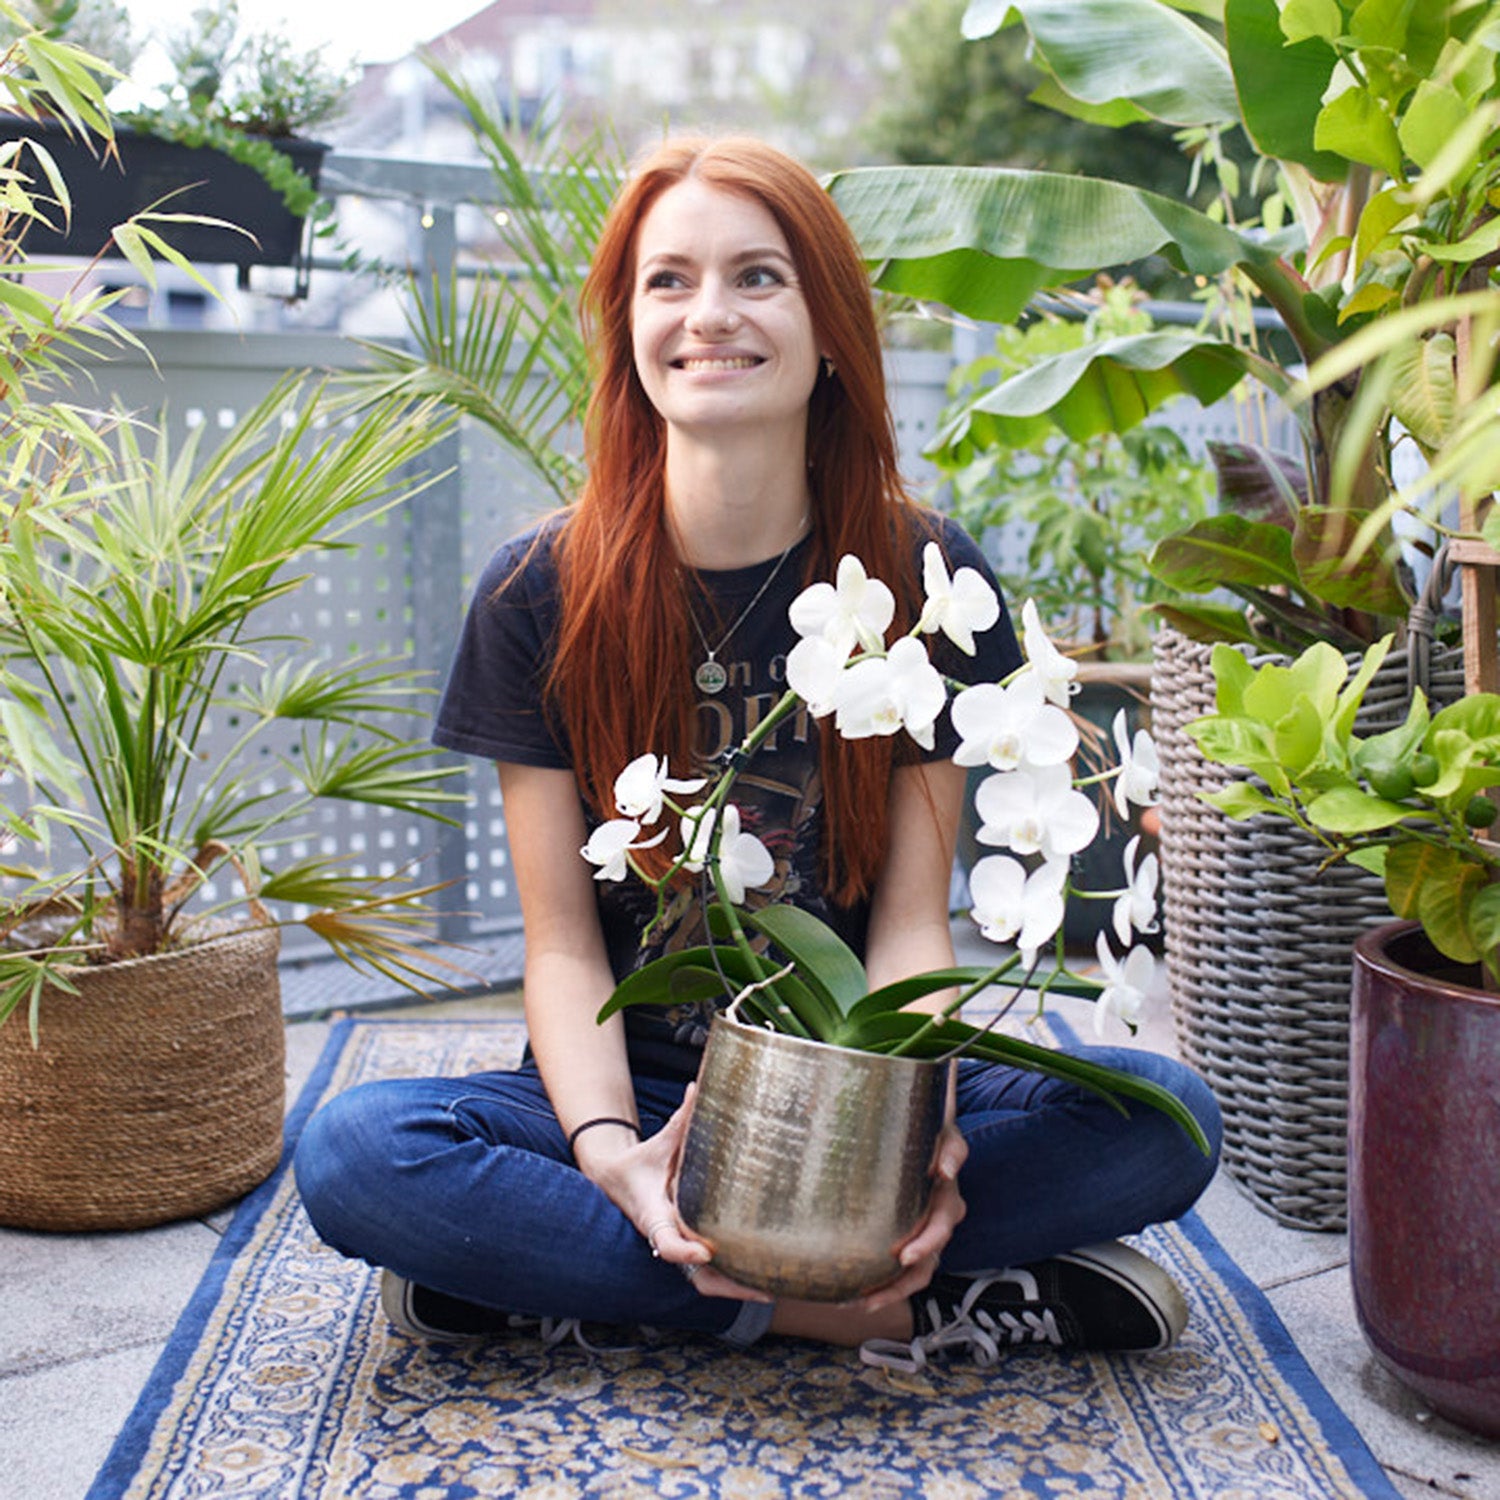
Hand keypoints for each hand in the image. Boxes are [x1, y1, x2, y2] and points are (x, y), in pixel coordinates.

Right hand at [590, 1085, 771, 1303]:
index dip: (683, 1251)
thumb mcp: (657, 1144)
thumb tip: (697, 1087)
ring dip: (736, 1289)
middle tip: (764, 1287)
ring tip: (775, 1288)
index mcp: (653, 1215)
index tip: (706, 1252)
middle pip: (695, 1276)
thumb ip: (680, 1120)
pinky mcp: (687, 1248)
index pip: (665, 1241)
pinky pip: (710, 1274)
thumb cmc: (639, 1163)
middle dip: (728, 1286)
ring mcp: (678, 1247)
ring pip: (704, 1283)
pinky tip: (763, 1277)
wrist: (616, 1183)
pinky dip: (732, 1279)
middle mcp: (666, 1238)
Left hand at [857, 1119, 967, 1313]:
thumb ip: (950, 1148)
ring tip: (858, 1304)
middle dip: (900, 1284)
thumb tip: (945, 1170)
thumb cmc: (931, 1130)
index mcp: (947, 1199)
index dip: (925, 1246)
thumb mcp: (945, 1133)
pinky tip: (855, 1293)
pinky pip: (901, 1268)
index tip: (904, 1258)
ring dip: (889, 1293)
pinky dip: (883, 1284)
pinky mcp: (910, 1236)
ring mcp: (924, 1232)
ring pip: (914, 1273)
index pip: (940, 1229)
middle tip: (870, 1298)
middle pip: (926, 1263)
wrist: (923, 1127)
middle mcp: (938, 1222)